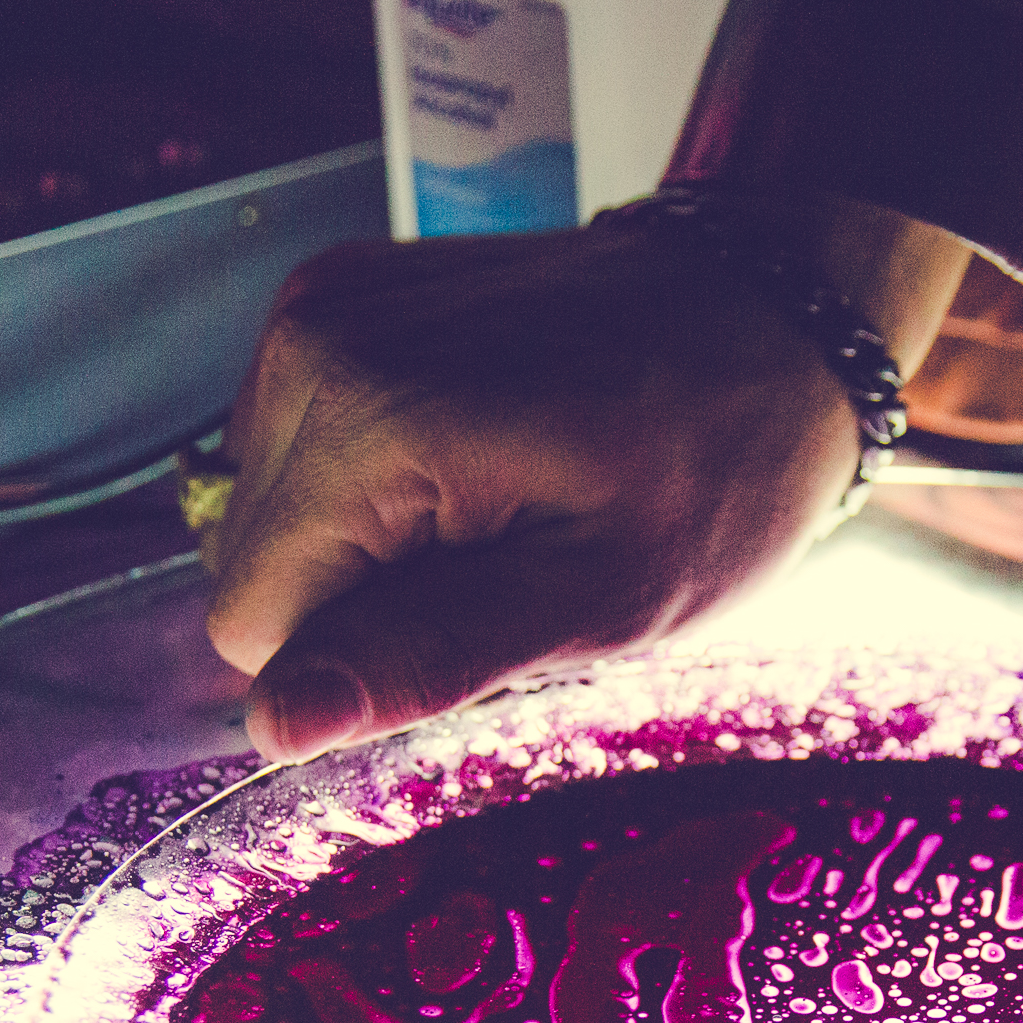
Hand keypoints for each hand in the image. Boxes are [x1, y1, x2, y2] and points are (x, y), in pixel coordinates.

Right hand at [204, 206, 965, 760]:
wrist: (770, 316)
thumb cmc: (715, 470)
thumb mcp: (602, 600)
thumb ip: (428, 657)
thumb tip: (274, 725)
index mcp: (371, 422)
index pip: (253, 625)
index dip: (363, 654)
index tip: (486, 609)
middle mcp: (315, 345)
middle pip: (253, 565)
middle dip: (368, 595)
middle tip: (509, 558)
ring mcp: (319, 308)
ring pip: (271, 513)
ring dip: (375, 540)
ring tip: (504, 502)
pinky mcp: (333, 298)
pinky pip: (297, 450)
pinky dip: (377, 476)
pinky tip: (477, 453)